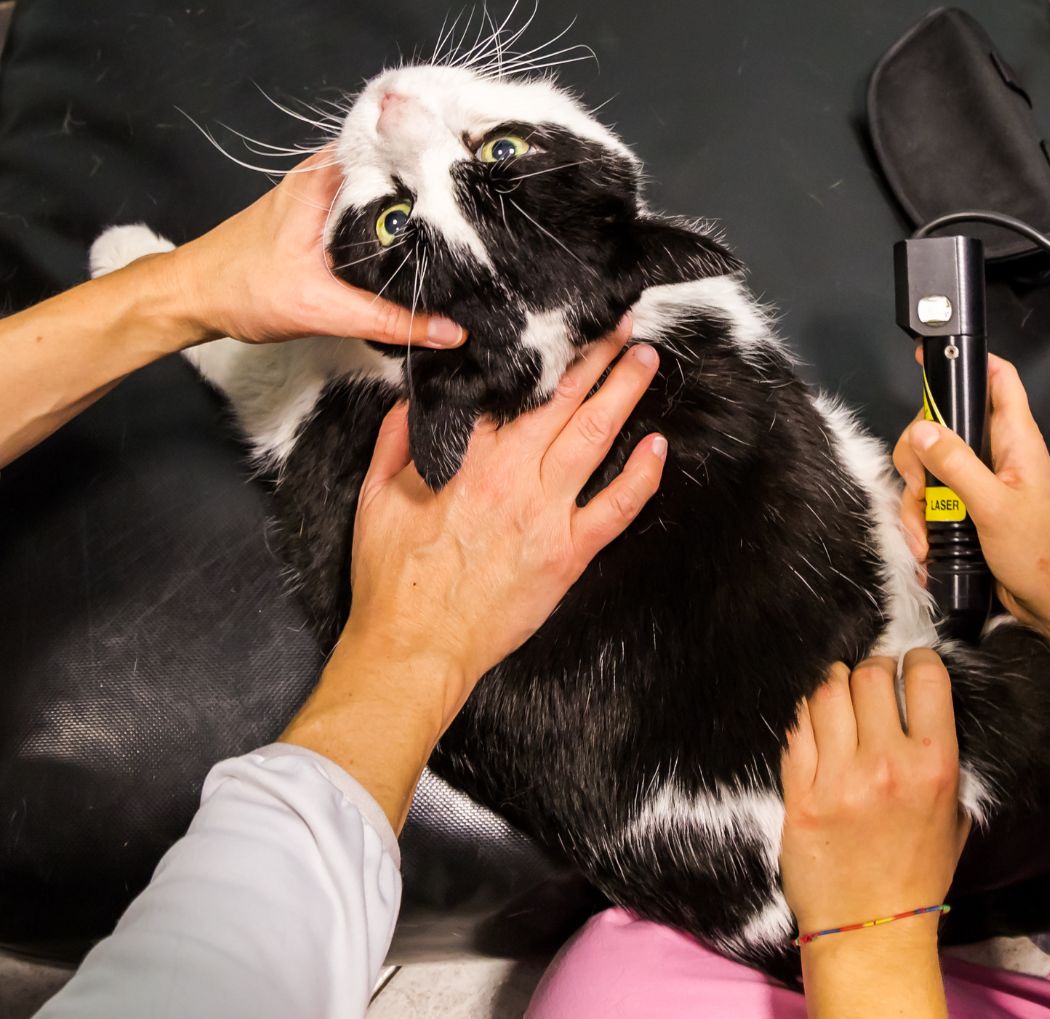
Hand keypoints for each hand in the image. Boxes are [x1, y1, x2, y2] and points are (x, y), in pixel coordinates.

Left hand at [162, 148, 466, 348]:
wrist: (194, 297)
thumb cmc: (241, 288)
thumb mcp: (324, 308)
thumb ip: (390, 320)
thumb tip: (449, 332)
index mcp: (326, 177)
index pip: (395, 146)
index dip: (438, 155)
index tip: (476, 173)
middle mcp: (327, 175)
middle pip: (397, 168)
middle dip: (438, 186)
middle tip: (480, 210)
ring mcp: (325, 195)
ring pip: (385, 192)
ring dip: (418, 209)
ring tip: (464, 228)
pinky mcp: (322, 217)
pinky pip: (371, 214)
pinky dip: (396, 228)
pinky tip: (421, 249)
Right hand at [346, 316, 665, 725]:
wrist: (417, 646)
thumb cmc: (394, 579)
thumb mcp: (375, 499)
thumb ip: (396, 442)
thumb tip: (414, 401)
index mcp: (466, 459)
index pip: (509, 392)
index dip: (537, 355)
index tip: (556, 330)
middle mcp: (513, 477)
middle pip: (562, 402)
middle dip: (595, 356)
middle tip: (620, 324)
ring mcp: (546, 515)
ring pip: (595, 438)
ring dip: (623, 393)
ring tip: (645, 359)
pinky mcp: (568, 554)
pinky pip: (616, 508)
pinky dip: (642, 476)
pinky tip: (658, 446)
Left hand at [780, 652, 969, 937]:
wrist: (869, 927)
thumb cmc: (915, 874)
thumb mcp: (952, 816)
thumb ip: (938, 761)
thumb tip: (918, 710)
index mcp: (932, 766)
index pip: (925, 680)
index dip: (914, 660)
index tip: (908, 661)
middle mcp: (885, 764)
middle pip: (868, 677)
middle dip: (869, 667)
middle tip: (867, 676)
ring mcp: (837, 777)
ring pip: (826, 695)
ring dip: (831, 682)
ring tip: (835, 687)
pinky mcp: (798, 792)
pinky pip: (796, 731)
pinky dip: (804, 716)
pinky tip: (811, 720)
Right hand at [894, 353, 1049, 658]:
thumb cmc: (1042, 554)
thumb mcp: (995, 506)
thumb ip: (957, 465)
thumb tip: (922, 430)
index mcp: (1015, 442)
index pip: (997, 381)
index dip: (967, 363)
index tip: (931, 359)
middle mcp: (994, 456)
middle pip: (939, 429)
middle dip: (917, 459)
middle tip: (919, 486)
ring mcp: (976, 483)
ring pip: (926, 471)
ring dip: (915, 503)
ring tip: (926, 533)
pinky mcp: (963, 510)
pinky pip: (927, 504)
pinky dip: (919, 523)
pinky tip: (927, 546)